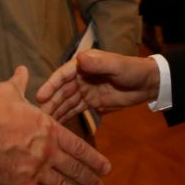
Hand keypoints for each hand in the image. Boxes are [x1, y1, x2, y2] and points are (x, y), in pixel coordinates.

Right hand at [0, 67, 109, 184]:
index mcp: (50, 130)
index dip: (94, 159)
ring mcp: (37, 170)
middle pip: (75, 169)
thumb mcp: (9, 91)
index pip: (79, 147)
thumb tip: (22, 69)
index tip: (106, 167)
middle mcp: (49, 152)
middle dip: (90, 179)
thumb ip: (20, 82)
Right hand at [37, 48, 160, 123]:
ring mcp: (84, 90)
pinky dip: (65, 116)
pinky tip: (56, 127)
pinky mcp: (90, 102)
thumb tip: (80, 58)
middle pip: (61, 90)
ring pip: (65, 101)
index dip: (51, 85)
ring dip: (55, 111)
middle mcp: (80, 76)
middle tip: (37, 116)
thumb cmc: (132, 70)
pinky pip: (74, 109)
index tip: (40, 96)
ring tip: (43, 125)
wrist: (147, 84)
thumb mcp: (117, 65)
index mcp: (84, 63)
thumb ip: (99, 63)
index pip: (63, 74)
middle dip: (50, 102)